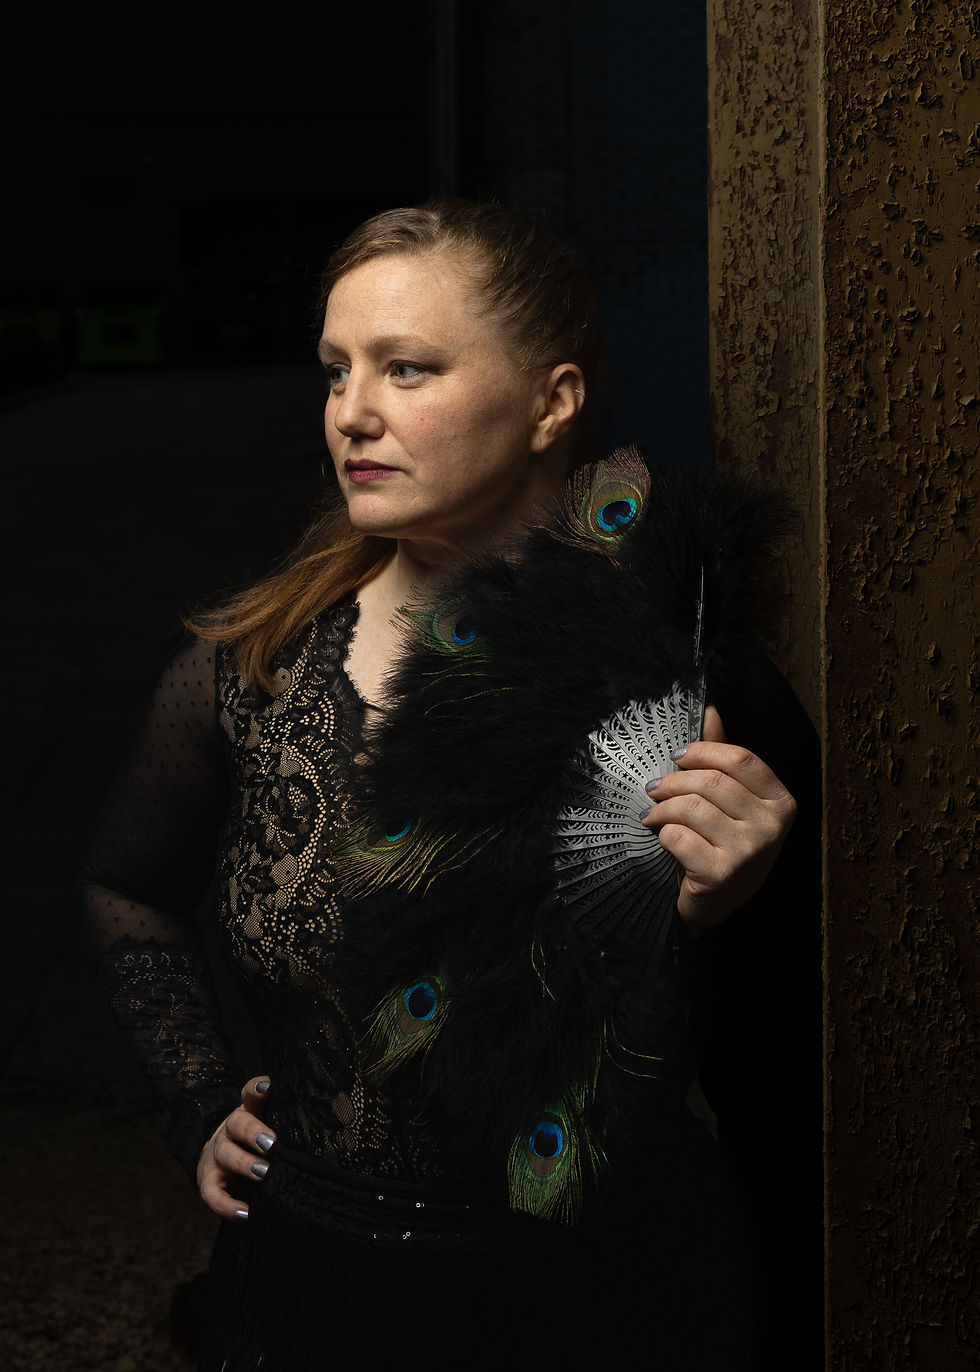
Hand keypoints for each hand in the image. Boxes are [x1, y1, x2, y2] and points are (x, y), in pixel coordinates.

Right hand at [196, 1076, 275, 1221]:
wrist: (218, 1159)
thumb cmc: (255, 1142)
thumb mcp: (269, 1125)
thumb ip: (287, 1122)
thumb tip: (326, 1120)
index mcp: (248, 1112)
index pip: (250, 1094)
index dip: (257, 1088)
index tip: (269, 1087)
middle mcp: (230, 1130)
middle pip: (237, 1123)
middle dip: (253, 1132)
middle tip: (272, 1144)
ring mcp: (217, 1155)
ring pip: (225, 1155)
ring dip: (244, 1164)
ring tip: (265, 1173)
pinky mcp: (208, 1180)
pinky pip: (211, 1194)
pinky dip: (226, 1205)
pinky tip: (244, 1214)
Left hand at [641, 706, 796, 930]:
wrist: (718, 903)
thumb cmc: (724, 843)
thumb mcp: (732, 801)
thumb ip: (722, 759)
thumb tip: (710, 710)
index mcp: (781, 802)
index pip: (741, 758)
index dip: (703, 750)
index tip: (677, 756)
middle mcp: (772, 827)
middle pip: (711, 782)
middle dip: (673, 781)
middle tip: (653, 788)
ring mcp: (750, 852)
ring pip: (691, 808)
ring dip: (661, 809)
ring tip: (651, 814)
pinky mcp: (722, 874)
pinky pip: (678, 837)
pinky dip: (662, 833)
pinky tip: (661, 837)